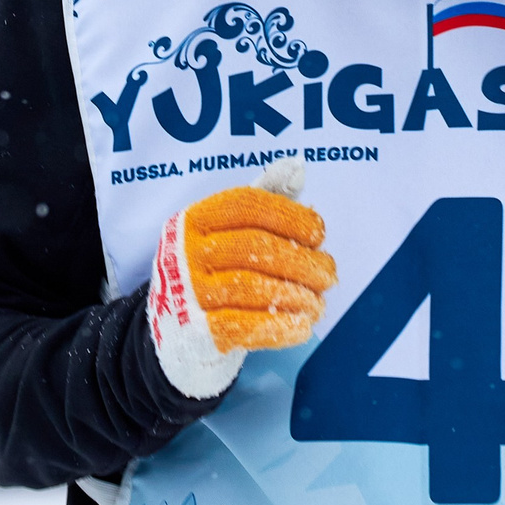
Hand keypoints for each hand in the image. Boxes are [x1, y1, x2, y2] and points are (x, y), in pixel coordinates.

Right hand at [148, 162, 336, 398]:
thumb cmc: (214, 275)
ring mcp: (186, 294)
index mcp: (194, 220)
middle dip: (303, 261)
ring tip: (318, 303)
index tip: (319, 235)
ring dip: (297, 295)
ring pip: (252, 287)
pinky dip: (280, 326)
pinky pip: (245, 326)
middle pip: (255, 246)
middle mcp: (184, 253)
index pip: (248, 205)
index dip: (291, 215)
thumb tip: (296, 166)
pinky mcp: (195, 334)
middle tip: (329, 276)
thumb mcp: (230, 233)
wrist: (174, 337)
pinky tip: (302, 326)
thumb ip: (264, 199)